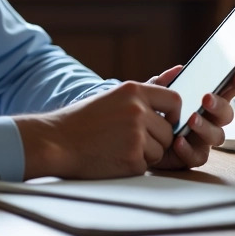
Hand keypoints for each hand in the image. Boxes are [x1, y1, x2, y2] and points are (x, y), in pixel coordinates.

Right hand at [13, 80, 181, 179]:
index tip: (164, 122)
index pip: (175, 99)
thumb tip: (179, 71)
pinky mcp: (132, 158)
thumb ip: (144, 93)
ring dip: (145, 154)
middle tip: (130, 141)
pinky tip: (113, 157)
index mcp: (133, 90)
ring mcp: (136, 135)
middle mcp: (137, 110)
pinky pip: (147, 165)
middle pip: (169, 131)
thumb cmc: (83, 121)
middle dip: (156, 140)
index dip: (174, 115)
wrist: (55, 141)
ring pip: (160, 150)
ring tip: (118, 147)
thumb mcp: (112, 97)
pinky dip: (133, 165)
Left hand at [146, 65, 234, 170]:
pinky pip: (198, 156)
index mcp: (203, 103)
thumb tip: (179, 69)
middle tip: (206, 98)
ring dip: (206, 127)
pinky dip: (188, 149)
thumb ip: (165, 82)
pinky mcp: (191, 157)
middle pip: (226, 115)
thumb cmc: (149, 113)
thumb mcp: (152, 94)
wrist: (132, 139)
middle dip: (219, 106)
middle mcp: (208, 121)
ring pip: (217, 136)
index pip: (225, 92)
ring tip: (191, 119)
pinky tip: (178, 140)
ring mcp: (202, 140)